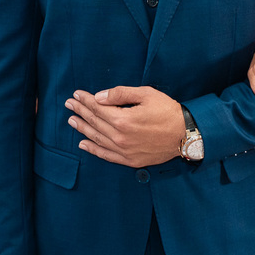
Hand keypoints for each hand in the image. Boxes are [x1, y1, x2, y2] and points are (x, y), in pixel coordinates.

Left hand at [66, 86, 184, 167]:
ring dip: (82, 129)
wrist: (186, 134)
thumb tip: (99, 97)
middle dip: (80, 111)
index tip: (77, 94)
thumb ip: (120, 94)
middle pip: (95, 122)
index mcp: (123, 119)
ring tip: (72, 120)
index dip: (86, 100)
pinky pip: (106, 155)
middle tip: (69, 104)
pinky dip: (93, 149)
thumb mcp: (146, 94)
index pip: (98, 108)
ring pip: (97, 138)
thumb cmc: (168, 111)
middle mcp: (120, 137)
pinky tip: (83, 143)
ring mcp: (124, 151)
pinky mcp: (130, 160)